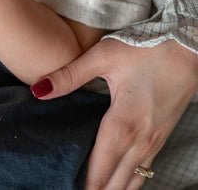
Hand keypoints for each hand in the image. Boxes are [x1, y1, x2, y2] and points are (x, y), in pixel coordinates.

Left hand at [31, 38, 197, 189]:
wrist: (186, 45)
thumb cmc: (144, 48)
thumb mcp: (103, 56)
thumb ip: (69, 75)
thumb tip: (38, 90)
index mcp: (123, 125)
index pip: (98, 170)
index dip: (81, 185)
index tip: (64, 186)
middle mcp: (141, 141)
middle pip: (115, 183)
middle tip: (70, 188)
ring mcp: (154, 142)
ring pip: (133, 182)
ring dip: (112, 188)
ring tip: (91, 189)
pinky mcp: (162, 137)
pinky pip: (144, 170)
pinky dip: (128, 181)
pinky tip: (116, 180)